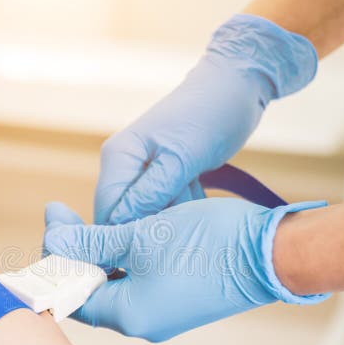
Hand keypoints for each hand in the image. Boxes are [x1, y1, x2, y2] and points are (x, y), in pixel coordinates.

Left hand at [43, 199, 327, 341]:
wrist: (270, 252)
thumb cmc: (206, 243)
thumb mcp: (141, 236)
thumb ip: (93, 242)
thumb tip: (54, 242)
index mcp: (128, 316)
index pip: (71, 293)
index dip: (55, 257)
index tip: (54, 217)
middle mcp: (143, 324)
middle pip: (91, 290)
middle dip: (74, 252)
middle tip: (65, 214)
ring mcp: (162, 315)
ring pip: (114, 285)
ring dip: (99, 254)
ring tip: (91, 220)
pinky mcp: (178, 301)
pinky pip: (138, 283)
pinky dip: (123, 259)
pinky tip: (122, 233)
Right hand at [95, 14, 316, 224]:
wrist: (236, 86)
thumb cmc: (210, 114)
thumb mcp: (183, 157)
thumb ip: (152, 192)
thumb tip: (123, 226)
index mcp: (119, 156)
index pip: (107, 211)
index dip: (120, 238)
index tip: (149, 257)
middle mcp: (124, 165)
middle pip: (125, 216)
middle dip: (152, 229)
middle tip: (182, 236)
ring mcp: (143, 170)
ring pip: (148, 214)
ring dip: (172, 220)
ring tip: (197, 215)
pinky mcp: (163, 175)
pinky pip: (165, 205)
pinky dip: (183, 209)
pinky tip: (202, 205)